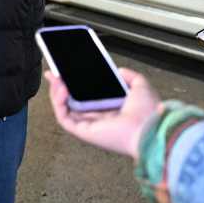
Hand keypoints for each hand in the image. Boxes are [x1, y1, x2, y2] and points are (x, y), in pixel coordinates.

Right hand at [45, 67, 161, 158]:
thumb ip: (130, 76)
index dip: (75, 85)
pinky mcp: (83, 131)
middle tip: (53, 73)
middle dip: (59, 87)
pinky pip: (64, 118)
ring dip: (56, 93)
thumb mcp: (140, 85)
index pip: (86, 97)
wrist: (150, 127)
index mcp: (110, 110)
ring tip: (55, 78)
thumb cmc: (149, 113)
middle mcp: (98, 119)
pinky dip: (58, 103)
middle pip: (71, 103)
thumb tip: (119, 70)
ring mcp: (89, 125)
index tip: (67, 72)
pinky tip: (61, 88)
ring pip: (64, 110)